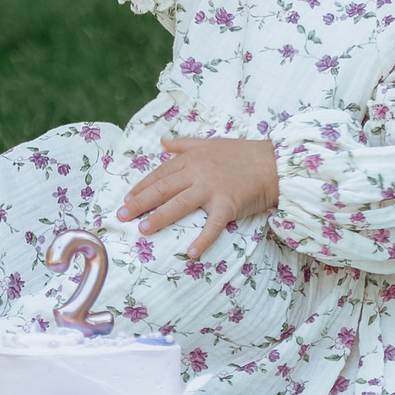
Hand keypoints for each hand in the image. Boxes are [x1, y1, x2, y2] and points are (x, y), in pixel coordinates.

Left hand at [115, 137, 277, 261]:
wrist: (271, 163)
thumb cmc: (241, 153)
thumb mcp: (209, 143)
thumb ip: (184, 144)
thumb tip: (162, 141)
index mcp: (191, 159)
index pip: (160, 174)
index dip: (141, 187)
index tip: (126, 199)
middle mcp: (197, 173)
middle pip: (163, 189)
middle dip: (140, 202)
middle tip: (122, 216)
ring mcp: (211, 189)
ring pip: (179, 204)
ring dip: (160, 217)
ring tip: (143, 229)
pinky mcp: (227, 204)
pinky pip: (212, 225)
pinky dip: (202, 239)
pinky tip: (190, 253)